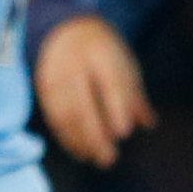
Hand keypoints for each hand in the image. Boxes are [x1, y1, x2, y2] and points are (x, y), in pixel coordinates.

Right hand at [34, 15, 155, 169]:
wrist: (63, 32)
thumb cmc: (101, 52)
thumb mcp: (123, 64)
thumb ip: (134, 94)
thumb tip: (149, 123)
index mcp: (101, 54)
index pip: (109, 82)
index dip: (116, 108)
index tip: (124, 132)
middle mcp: (74, 66)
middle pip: (83, 105)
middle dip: (95, 135)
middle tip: (109, 158)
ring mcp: (55, 79)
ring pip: (65, 116)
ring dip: (81, 142)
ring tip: (96, 159)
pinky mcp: (43, 92)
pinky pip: (54, 120)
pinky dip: (67, 139)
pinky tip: (81, 152)